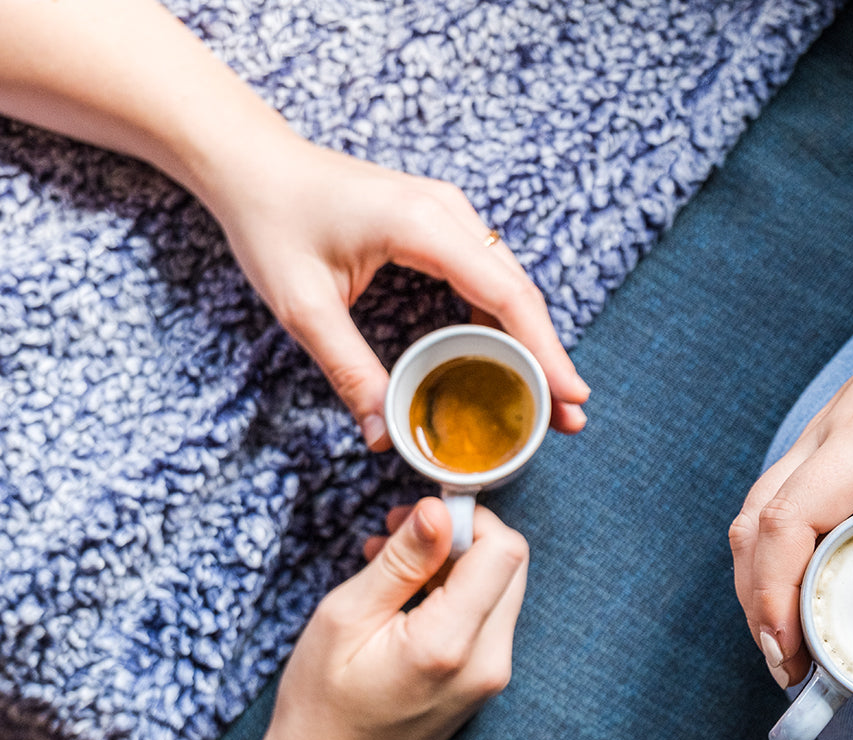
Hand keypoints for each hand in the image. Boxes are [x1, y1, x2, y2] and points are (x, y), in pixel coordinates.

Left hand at [198, 134, 589, 448]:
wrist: (253, 164)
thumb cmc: (271, 221)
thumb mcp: (302, 306)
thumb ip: (348, 370)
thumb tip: (385, 435)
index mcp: (422, 225)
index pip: (505, 293)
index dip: (543, 349)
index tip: (571, 395)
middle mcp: (448, 213)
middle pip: (519, 292)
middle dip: (548, 357)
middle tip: (570, 418)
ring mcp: (448, 214)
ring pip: (509, 285)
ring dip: (531, 342)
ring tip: (548, 400)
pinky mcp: (440, 224)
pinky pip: (487, 277)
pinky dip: (503, 322)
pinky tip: (507, 361)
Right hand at [252, 497, 526, 739]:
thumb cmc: (321, 705)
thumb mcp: (346, 617)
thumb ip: (402, 560)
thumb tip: (439, 508)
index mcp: (451, 644)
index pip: (505, 551)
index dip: (468, 519)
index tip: (417, 517)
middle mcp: (488, 662)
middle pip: (510, 565)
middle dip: (462, 537)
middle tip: (399, 535)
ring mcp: (492, 677)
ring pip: (501, 588)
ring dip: (455, 564)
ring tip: (390, 566)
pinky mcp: (485, 682)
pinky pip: (487, 617)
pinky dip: (454, 595)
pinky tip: (404, 598)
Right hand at [730, 281, 852, 688]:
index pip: (788, 519)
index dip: (775, 590)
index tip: (791, 649)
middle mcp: (828, 435)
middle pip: (751, 524)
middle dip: (757, 602)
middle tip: (791, 669)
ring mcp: (824, 433)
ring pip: (754, 511)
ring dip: (757, 578)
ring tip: (788, 641)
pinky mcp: (833, 437)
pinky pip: (778, 498)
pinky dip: (773, 550)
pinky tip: (803, 586)